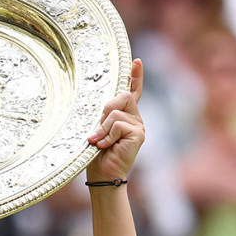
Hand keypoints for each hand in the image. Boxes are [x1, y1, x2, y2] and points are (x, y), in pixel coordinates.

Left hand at [86, 59, 145, 182]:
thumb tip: (104, 110)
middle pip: (121, 96)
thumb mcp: (97, 130)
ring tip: (99, 143)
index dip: (135, 76)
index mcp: (126, 115)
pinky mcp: (138, 133)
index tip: (136, 61)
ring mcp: (139, 125)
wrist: (103, 174)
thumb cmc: (97, 154)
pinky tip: (106, 146)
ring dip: (102, 128)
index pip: (133, 92)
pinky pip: (117, 123)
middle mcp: (135, 118)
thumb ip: (103, 117)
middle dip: (105, 110)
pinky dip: (107, 135)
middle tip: (97, 131)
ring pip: (115, 112)